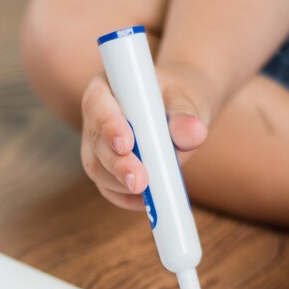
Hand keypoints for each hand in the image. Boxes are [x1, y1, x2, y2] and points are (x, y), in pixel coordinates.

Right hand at [79, 63, 214, 210]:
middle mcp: (95, 118)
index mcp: (107, 88)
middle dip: (117, 165)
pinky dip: (128, 198)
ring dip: (122, 184)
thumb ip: (186, 114)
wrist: (180, 110)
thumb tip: (193, 133)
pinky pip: (109, 189)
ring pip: (98, 169)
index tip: (127, 143)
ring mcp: (96, 146)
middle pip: (96, 143)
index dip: (108, 124)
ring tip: (152, 191)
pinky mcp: (105, 170)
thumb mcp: (187, 99)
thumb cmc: (180, 98)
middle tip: (140, 181)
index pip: (97, 103)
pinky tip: (149, 201)